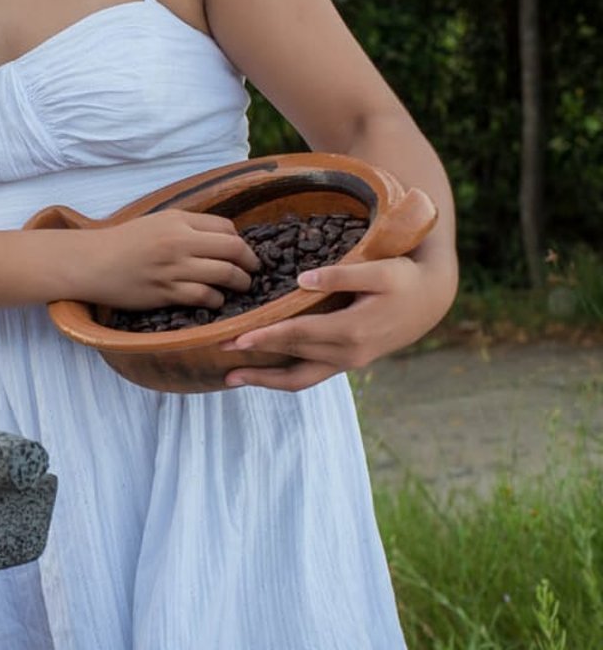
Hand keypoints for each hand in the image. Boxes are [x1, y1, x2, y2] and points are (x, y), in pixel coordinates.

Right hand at [79, 211, 258, 311]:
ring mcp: (173, 268)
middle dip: (251, 262)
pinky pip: (205, 296)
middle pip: (233, 249)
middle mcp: (179, 241)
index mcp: (178, 220)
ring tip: (241, 286)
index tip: (241, 252)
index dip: (240, 241)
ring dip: (240, 283)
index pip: (227, 228)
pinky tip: (216, 299)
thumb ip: (188, 227)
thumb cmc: (123, 242)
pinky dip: (217, 299)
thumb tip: (223, 238)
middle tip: (253, 271)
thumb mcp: (157, 222)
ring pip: (225, 274)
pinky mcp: (166, 292)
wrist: (92, 262)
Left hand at [223, 253, 448, 390]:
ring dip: (265, 379)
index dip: (265, 337)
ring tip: (231, 376)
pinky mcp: (347, 362)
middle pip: (292, 360)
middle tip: (218, 352)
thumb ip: (340, 275)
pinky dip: (283, 376)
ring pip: (299, 378)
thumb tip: (300, 281)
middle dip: (255, 359)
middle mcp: (347, 353)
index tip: (236, 338)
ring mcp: (347, 362)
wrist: (431, 301)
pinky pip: (309, 376)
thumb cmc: (403, 280)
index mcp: (351, 331)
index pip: (298, 336)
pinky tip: (261, 370)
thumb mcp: (378, 270)